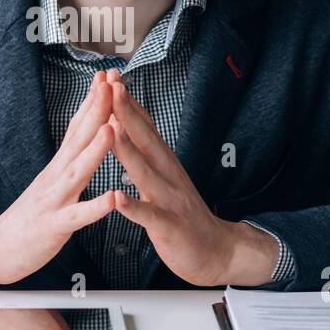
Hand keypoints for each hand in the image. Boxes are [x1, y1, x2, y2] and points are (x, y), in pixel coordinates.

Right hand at [0, 70, 116, 285]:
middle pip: (78, 138)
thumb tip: (87, 133)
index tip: (107, 76)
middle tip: (111, 83)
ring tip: (112, 128)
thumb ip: (69, 159)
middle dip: (97, 110)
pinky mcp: (53, 227)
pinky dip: (94, 207)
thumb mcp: (52, 181)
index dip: (93, 101)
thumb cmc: (30, 217)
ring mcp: (53, 200)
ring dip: (95, 149)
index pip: (77, 127)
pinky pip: (76, 217)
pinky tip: (112, 198)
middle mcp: (55, 177)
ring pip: (77, 172)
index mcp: (58, 167)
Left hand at [105, 72, 277, 285]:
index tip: (111, 78)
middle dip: (127, 113)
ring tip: (111, 130)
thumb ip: (148, 154)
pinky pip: (149, 215)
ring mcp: (170, 199)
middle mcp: (168, 175)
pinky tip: (117, 198)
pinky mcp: (169, 226)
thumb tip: (129, 125)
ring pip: (145, 173)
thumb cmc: (184, 214)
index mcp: (164, 163)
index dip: (128, 102)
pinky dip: (133, 207)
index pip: (144, 126)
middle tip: (112, 86)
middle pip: (146, 139)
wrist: (218, 251)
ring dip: (128, 151)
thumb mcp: (166, 177)